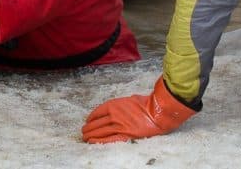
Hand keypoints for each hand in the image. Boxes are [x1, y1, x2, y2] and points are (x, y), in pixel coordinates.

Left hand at [81, 77, 196, 142]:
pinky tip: (92, 142)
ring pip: (99, 131)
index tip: (88, 121)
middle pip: (96, 123)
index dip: (91, 118)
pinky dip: (98, 140)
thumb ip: (121, 104)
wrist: (157, 112)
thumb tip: (118, 108)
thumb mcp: (130, 99)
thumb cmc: (146, 104)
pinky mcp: (125, 135)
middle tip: (84, 131)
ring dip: (90, 135)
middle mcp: (113, 115)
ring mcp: (118, 126)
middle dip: (88, 128)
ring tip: (85, 137)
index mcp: (113, 105)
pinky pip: (107, 139)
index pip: (97, 112)